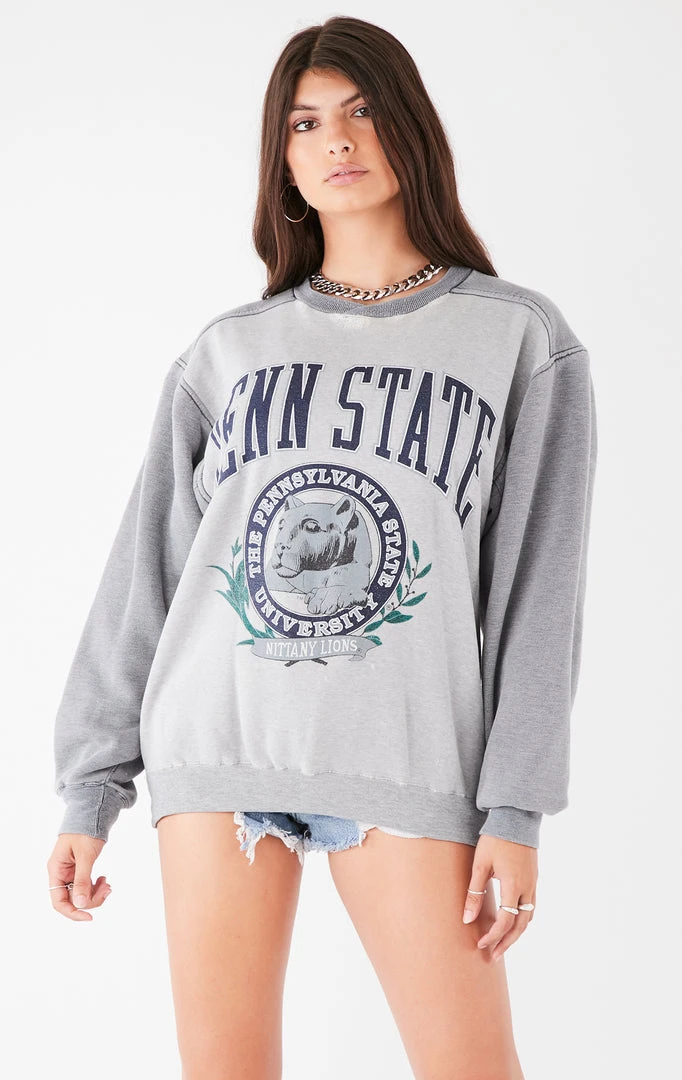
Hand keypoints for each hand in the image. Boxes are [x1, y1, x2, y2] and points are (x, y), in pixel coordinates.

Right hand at [47, 834, 110, 921]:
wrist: (93, 813)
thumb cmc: (85, 830)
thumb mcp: (85, 855)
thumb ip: (82, 880)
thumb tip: (81, 904)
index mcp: (56, 869)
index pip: (58, 901)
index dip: (73, 912)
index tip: (90, 917)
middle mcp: (61, 873)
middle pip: (72, 900)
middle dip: (90, 899)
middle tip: (107, 890)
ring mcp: (71, 872)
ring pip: (81, 894)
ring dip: (95, 894)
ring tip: (107, 884)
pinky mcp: (80, 870)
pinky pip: (86, 886)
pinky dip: (96, 887)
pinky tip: (104, 880)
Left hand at [462, 834, 537, 960]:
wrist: (515, 818)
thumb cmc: (495, 839)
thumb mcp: (480, 864)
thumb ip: (474, 892)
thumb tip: (466, 919)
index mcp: (514, 885)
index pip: (506, 921)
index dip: (493, 936)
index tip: (480, 944)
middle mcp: (528, 888)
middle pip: (520, 925)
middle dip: (507, 943)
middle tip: (493, 957)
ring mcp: (533, 884)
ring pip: (528, 918)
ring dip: (516, 934)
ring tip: (502, 944)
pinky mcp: (534, 878)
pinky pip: (531, 907)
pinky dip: (522, 920)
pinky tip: (512, 923)